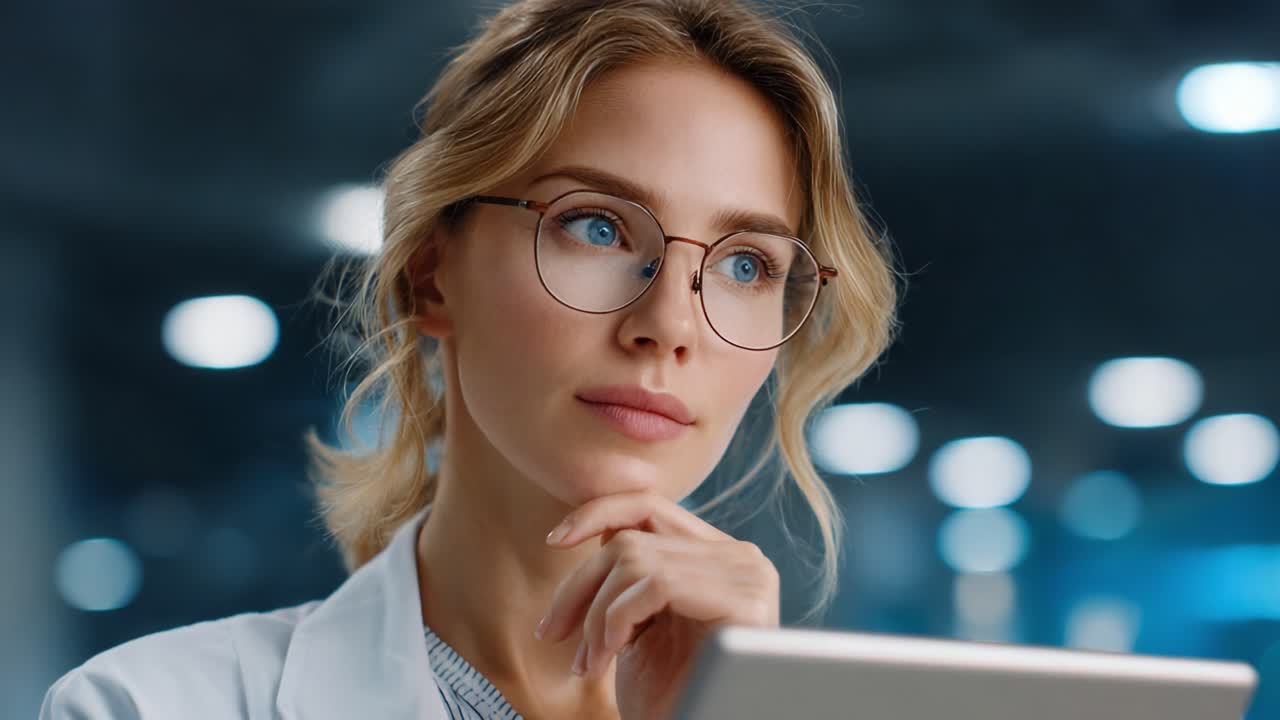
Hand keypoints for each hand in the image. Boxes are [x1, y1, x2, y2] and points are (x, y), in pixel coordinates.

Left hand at [536, 491, 779, 719]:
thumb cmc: (666, 693)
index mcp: (719, 557)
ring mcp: (748, 576)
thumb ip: (633, 572)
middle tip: (550, 632)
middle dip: (579, 587)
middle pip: (631, 540)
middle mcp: (742, 558)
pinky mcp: (745, 602)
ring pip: (635, 561)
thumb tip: (595, 526)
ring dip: (595, 616)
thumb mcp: (640, 621)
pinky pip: (656, 584)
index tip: (553, 540)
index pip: (651, 508)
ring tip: (588, 662)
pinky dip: (617, 619)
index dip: (597, 513)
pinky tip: (611, 657)